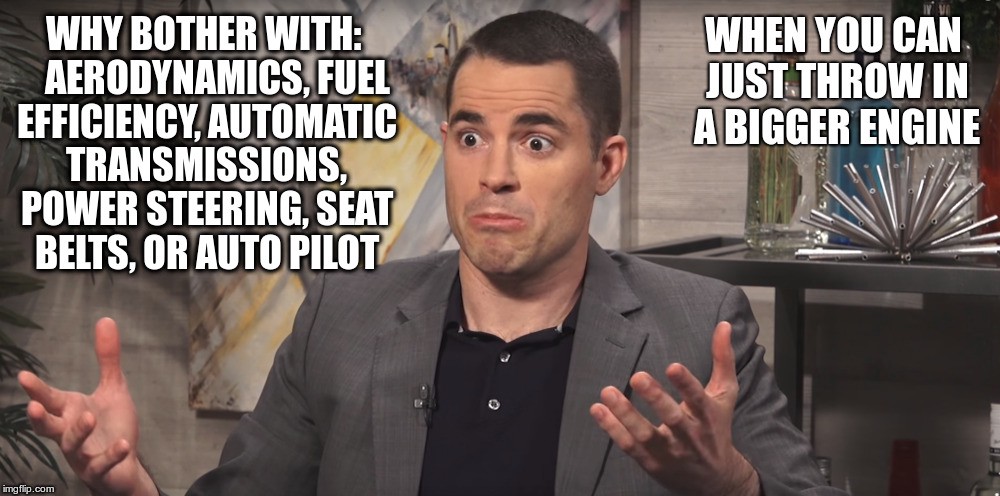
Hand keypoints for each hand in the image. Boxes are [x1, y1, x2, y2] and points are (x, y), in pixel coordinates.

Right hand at [18, 318, 157, 495]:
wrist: (125, 464)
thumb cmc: (112, 425)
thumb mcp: (113, 389)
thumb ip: (107, 359)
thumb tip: (105, 319)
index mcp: (70, 412)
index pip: (50, 399)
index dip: (37, 390)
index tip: (23, 376)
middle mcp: (70, 433)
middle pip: (48, 427)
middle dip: (39, 418)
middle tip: (33, 407)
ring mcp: (82, 455)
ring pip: (71, 446)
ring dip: (77, 432)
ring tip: (90, 417)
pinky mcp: (99, 471)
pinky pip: (101, 465)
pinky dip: (111, 455)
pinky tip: (123, 444)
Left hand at [589, 321, 759, 495]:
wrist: (716, 480)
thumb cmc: (717, 428)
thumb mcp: (724, 395)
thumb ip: (723, 359)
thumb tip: (724, 324)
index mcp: (707, 415)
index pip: (698, 398)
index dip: (686, 384)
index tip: (672, 366)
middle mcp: (690, 435)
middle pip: (672, 418)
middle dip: (655, 398)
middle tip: (638, 376)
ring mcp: (669, 451)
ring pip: (646, 434)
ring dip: (625, 414)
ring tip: (608, 392)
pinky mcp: (651, 462)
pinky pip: (629, 446)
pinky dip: (613, 429)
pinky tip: (598, 410)